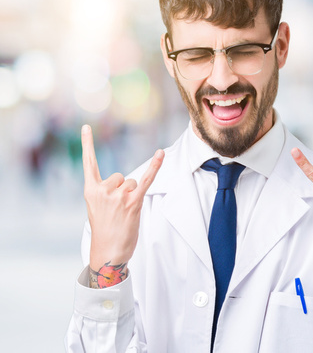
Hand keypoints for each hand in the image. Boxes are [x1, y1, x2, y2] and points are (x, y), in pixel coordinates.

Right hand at [81, 125, 163, 284]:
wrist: (108, 252)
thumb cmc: (105, 231)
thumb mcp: (97, 208)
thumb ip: (106, 192)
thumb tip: (125, 182)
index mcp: (90, 191)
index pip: (88, 163)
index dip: (88, 144)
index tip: (86, 126)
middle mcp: (102, 190)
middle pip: (121, 176)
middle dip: (123, 190)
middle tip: (118, 210)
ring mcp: (117, 196)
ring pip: (132, 182)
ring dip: (133, 196)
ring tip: (125, 213)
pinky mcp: (133, 202)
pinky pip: (146, 180)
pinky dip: (155, 166)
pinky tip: (160, 153)